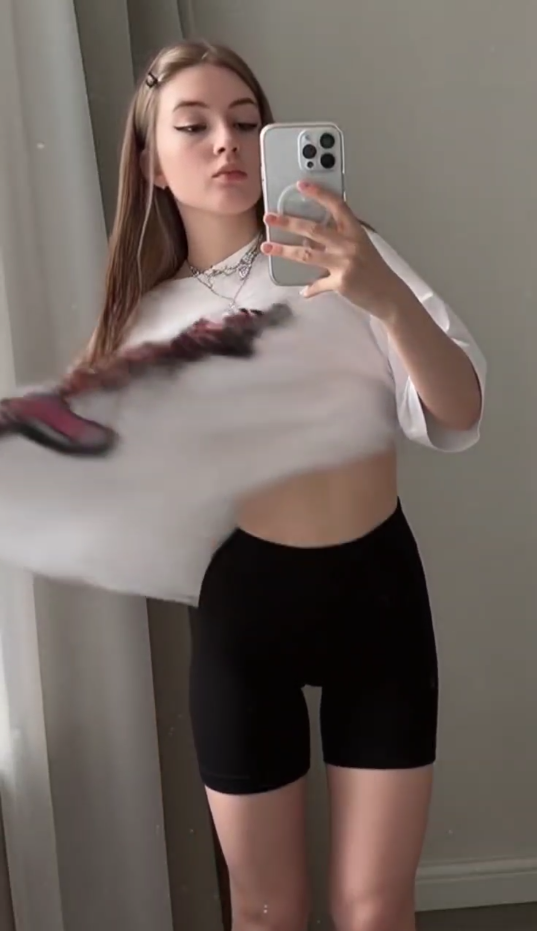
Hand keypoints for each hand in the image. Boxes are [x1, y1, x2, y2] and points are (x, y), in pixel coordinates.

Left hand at [261, 181, 409, 319]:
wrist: (389, 294)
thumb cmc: (374, 270)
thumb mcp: (360, 248)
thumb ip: (338, 240)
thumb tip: (310, 240)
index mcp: (355, 232)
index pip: (337, 206)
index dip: (319, 193)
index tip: (302, 185)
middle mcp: (349, 244)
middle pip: (313, 229)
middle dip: (288, 222)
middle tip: (270, 217)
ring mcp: (345, 263)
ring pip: (307, 254)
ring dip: (284, 250)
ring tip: (267, 246)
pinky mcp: (341, 282)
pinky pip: (318, 284)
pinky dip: (310, 289)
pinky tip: (304, 291)